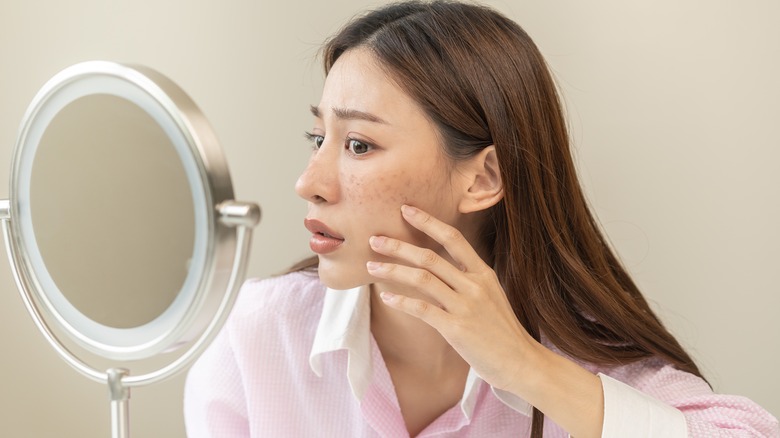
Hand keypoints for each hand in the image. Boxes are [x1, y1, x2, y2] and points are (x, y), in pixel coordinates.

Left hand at [366, 204, 538, 390]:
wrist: (521, 362)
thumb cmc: (501, 331)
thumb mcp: (491, 296)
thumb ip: (468, 281)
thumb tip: (438, 270)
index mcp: (483, 274)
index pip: (453, 238)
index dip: (428, 222)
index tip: (406, 209)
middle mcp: (474, 285)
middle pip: (430, 257)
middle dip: (398, 246)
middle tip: (375, 239)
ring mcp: (466, 306)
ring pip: (422, 279)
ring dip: (392, 270)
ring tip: (371, 266)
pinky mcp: (456, 328)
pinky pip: (422, 309)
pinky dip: (401, 301)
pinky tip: (386, 297)